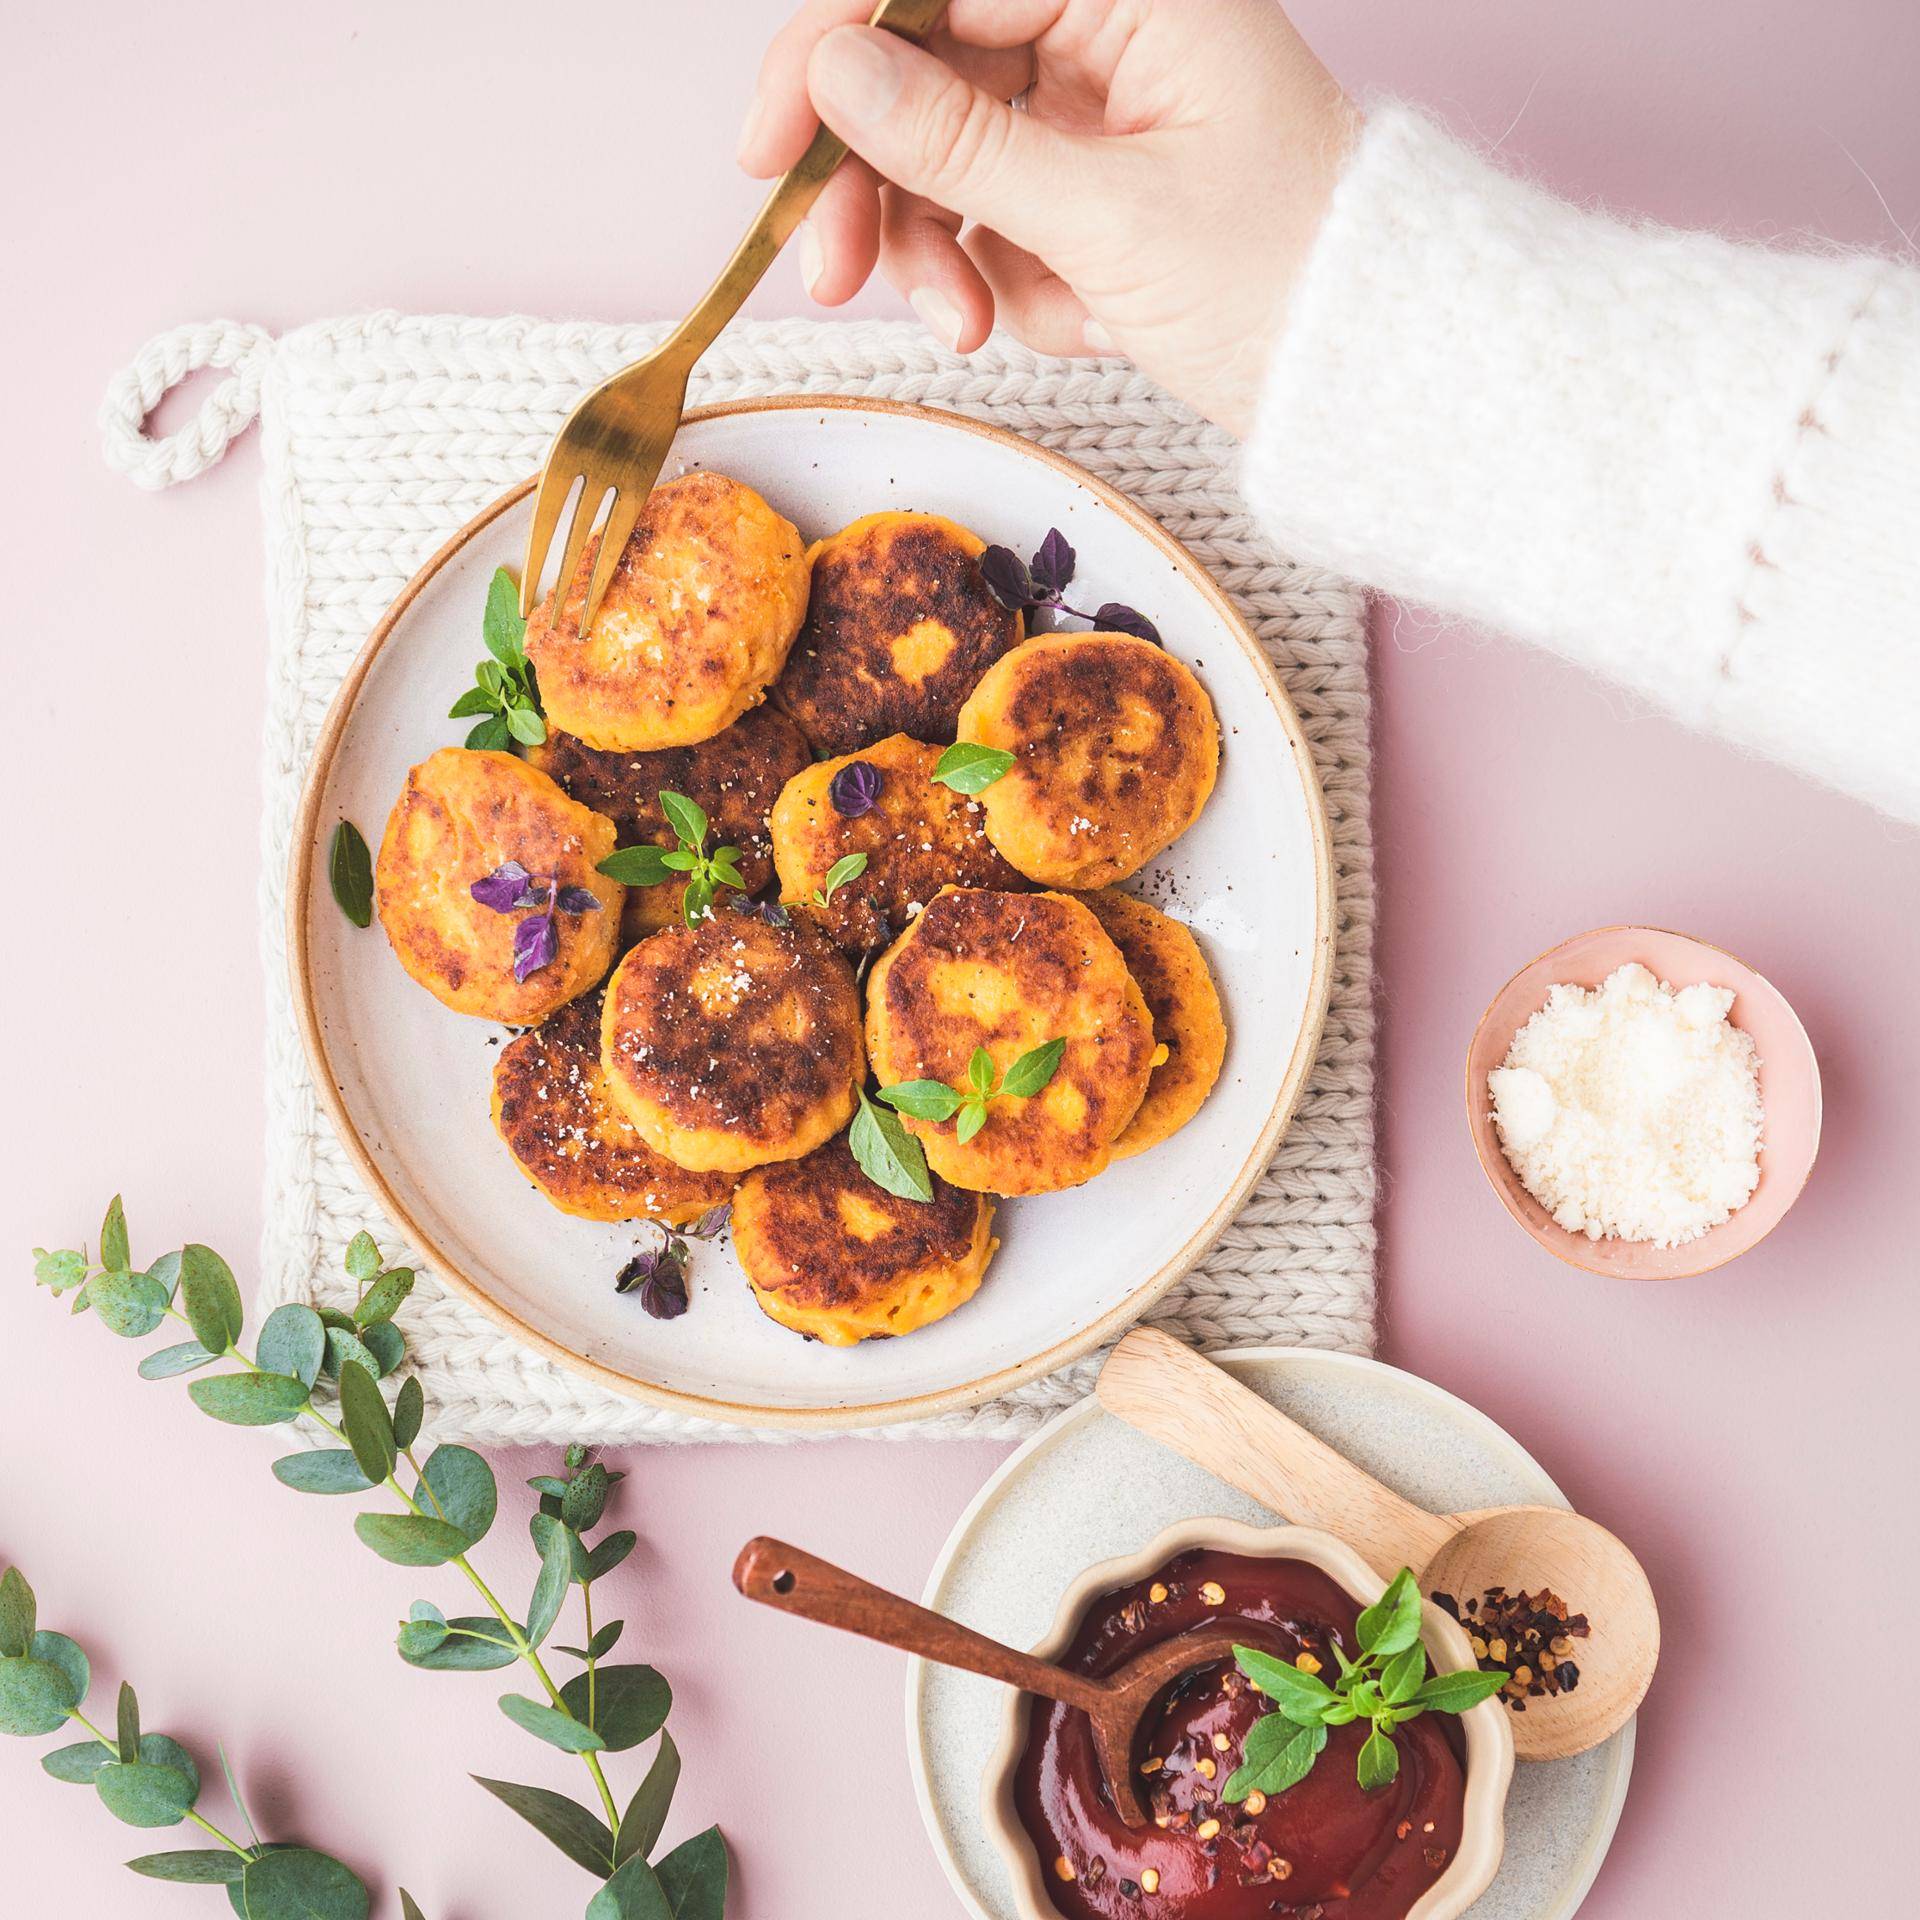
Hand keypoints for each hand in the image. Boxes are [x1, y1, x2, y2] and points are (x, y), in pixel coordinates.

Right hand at [737, 0, 1355, 436]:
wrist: (1362, 368)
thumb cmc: (1281, 274)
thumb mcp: (1109, 216)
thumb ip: (960, 141)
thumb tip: (832, 70)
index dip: (831, 57)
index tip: (770, 148)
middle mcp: (1099, 30)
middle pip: (918, 76)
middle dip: (874, 185)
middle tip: (831, 276)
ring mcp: (1087, 112)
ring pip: (942, 158)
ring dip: (932, 251)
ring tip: (967, 329)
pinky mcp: (1084, 189)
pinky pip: (989, 221)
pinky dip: (994, 280)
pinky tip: (1053, 322)